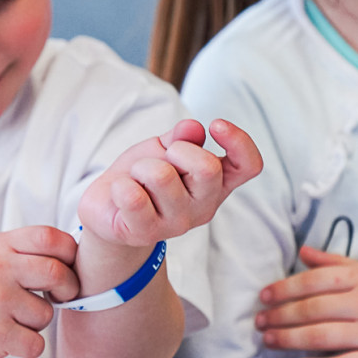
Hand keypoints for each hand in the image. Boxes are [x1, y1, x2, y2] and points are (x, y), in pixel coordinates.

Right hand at [0, 226, 79, 357]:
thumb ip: (22, 252)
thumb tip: (73, 256)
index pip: (50, 238)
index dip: (69, 254)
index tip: (67, 267)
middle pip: (57, 274)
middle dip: (67, 289)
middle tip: (58, 297)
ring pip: (46, 314)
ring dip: (36, 323)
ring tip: (11, 320)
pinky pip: (36, 344)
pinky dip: (27, 347)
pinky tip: (6, 339)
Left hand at [77, 118, 261, 247]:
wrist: (109, 207)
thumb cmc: (143, 175)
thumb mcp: (163, 149)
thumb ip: (180, 138)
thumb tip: (194, 128)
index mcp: (216, 183)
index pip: (248, 166)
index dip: (239, 141)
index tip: (216, 125)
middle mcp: (204, 206)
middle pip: (208, 167)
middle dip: (178, 150)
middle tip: (162, 158)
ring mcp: (177, 223)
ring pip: (162, 176)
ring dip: (141, 166)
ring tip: (137, 178)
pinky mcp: (146, 232)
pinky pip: (132, 196)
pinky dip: (120, 184)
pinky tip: (123, 193)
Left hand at [255, 246, 357, 357]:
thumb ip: (334, 262)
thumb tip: (303, 252)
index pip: (315, 281)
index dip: (285, 289)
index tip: (264, 297)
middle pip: (314, 309)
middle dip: (281, 315)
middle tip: (260, 321)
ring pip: (323, 336)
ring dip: (290, 338)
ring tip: (269, 339)